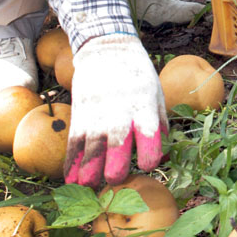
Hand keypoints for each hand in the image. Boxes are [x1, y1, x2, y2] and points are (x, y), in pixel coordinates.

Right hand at [65, 34, 167, 187]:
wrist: (106, 49)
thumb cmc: (137, 75)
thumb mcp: (156, 93)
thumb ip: (159, 123)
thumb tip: (164, 153)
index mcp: (144, 109)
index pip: (150, 139)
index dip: (149, 158)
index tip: (147, 164)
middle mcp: (120, 115)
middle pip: (118, 150)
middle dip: (116, 172)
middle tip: (115, 179)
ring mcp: (97, 116)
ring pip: (92, 152)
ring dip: (89, 174)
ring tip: (89, 187)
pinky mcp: (79, 116)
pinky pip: (73, 145)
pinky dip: (71, 165)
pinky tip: (71, 179)